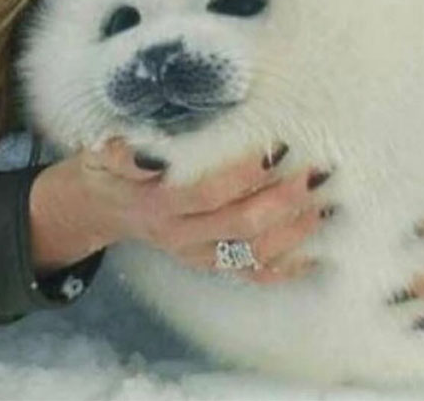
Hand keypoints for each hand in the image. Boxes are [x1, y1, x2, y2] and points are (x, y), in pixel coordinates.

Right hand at [30, 138, 335, 284]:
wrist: (99, 206)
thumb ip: (122, 151)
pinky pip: (249, 274)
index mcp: (156, 202)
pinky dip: (284, 268)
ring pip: (251, 253)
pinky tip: (313, 254)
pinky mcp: (207, 262)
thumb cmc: (109, 166)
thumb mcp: (103, 150)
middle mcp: (179, 234)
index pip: (206, 193)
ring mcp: (196, 253)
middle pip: (238, 224)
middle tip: (313, 172)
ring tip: (324, 204)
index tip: (275, 149)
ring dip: (292, 231)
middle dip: (281, 200)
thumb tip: (150, 153)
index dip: (242, 174)